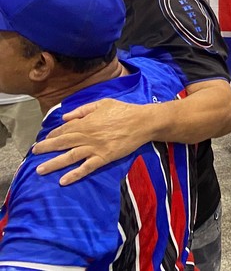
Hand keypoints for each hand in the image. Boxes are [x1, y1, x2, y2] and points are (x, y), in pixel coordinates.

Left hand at [33, 99, 147, 184]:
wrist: (143, 122)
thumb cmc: (124, 110)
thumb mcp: (102, 103)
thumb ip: (83, 110)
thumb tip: (65, 117)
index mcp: (86, 122)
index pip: (64, 130)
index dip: (52, 135)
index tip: (44, 140)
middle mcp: (87, 136)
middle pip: (62, 143)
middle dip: (46, 148)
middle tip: (34, 154)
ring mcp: (95, 148)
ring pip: (70, 157)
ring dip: (53, 164)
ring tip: (40, 170)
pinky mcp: (104, 158)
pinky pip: (87, 168)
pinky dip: (74, 174)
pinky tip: (63, 181)